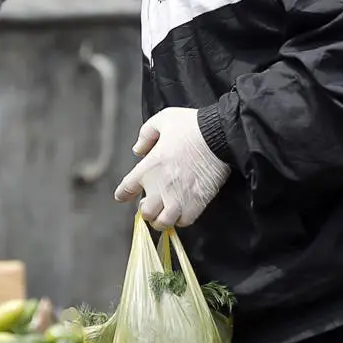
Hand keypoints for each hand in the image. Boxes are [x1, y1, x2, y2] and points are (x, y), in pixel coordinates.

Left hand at [114, 108, 230, 227]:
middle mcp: (160, 188)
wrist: (219, 135)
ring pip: (163, 223)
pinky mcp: (197, 203)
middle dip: (146, 210)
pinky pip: (184, 222)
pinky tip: (182, 211)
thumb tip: (138, 150)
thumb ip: (146, 134)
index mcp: (148, 168)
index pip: (126, 190)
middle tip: (151, 204)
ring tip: (165, 213)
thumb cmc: (191, 126)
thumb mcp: (162, 119)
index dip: (123, 194)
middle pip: (145, 213)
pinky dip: (181, 219)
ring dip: (162, 219)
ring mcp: (179, 198)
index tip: (123, 195)